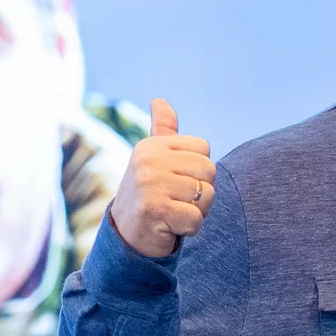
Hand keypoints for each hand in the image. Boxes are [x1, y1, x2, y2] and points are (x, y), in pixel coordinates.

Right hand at [110, 98, 215, 258]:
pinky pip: (196, 219)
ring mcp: (150, 185)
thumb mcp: (153, 159)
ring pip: (206, 196)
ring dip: (196, 211)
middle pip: (209, 171)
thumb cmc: (148, 194)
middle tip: (177, 201)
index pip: (204, 149)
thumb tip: (159, 100)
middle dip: (201, 192)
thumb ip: (163, 131)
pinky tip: (170, 227)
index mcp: (152, 145)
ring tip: (173, 213)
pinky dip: (189, 228)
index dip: (198, 170)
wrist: (126, 235)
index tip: (176, 182)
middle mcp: (148, 161)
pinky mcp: (155, 210)